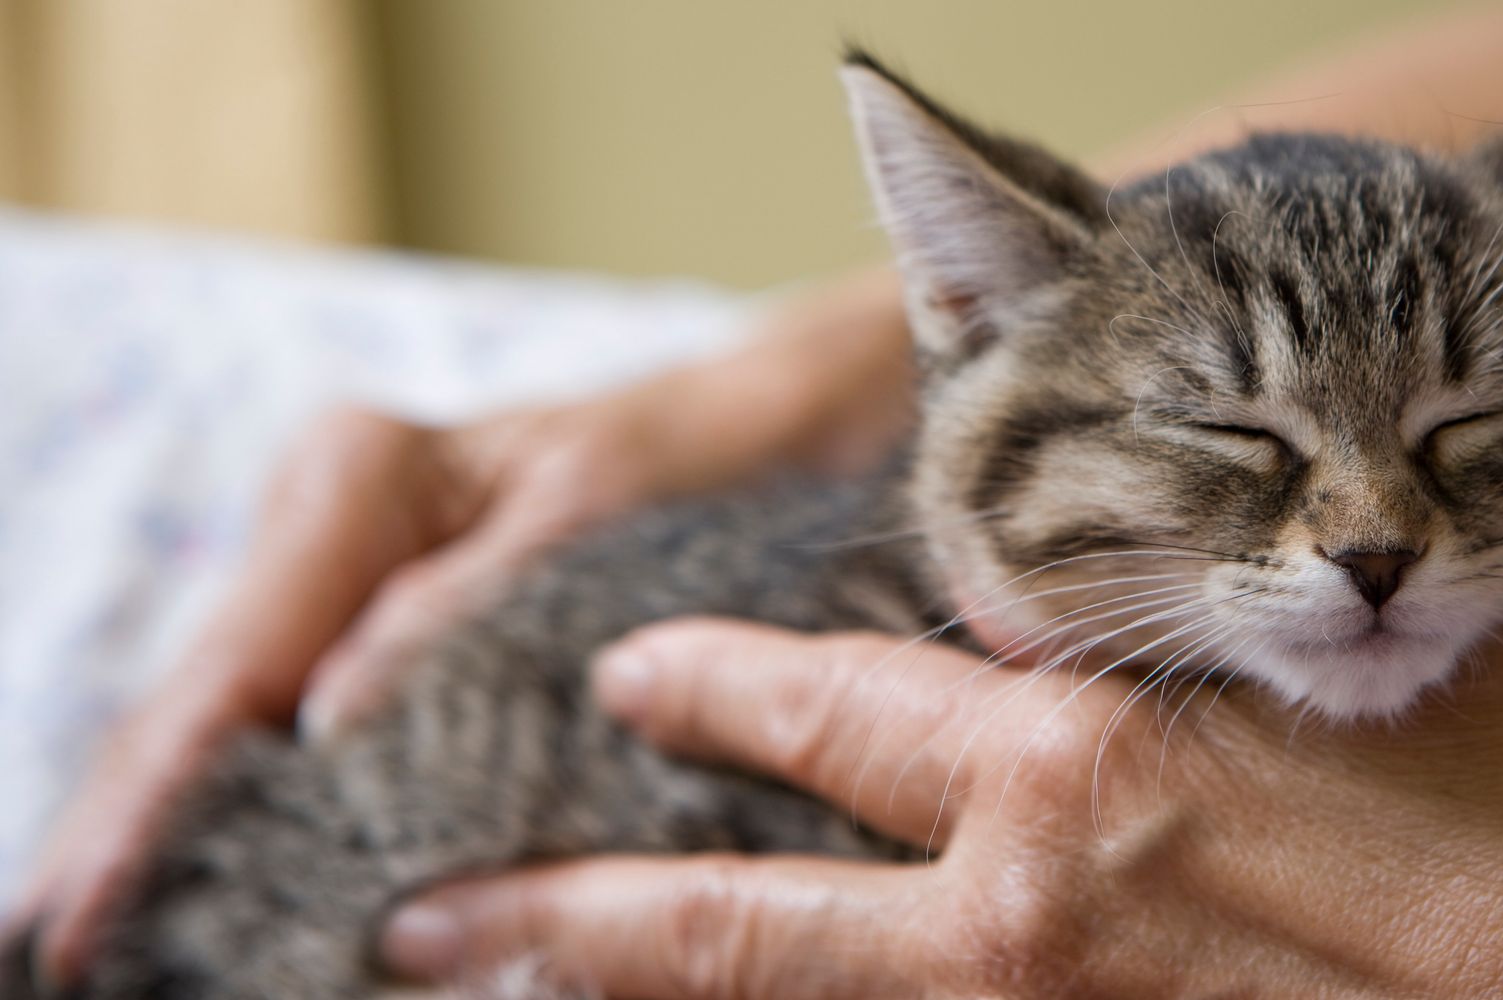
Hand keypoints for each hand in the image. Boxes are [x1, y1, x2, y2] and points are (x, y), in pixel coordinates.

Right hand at [7, 274, 915, 984]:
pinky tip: (237, 892)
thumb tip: (331, 720)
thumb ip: (463, 606)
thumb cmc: (699, 458)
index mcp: (361, 476)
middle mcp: (333, 532)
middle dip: (132, 828)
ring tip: (119, 940)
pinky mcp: (404, 648)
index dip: (150, 792)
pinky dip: (275, 820)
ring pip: (242, 731)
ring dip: (182, 836)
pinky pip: (314, 741)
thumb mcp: (599, 516)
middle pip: (206, 703)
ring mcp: (358, 593)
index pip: (234, 659)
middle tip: (73, 949)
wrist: (776, 439)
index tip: (89, 904)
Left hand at [382, 620, 1502, 998]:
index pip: (830, 708)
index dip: (711, 689)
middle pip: (731, 929)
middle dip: (564, 919)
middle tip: (428, 923)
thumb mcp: (1388, 690)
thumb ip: (1213, 675)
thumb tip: (1086, 680)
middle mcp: (1035, 927)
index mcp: (1094, 773)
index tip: (632, 679)